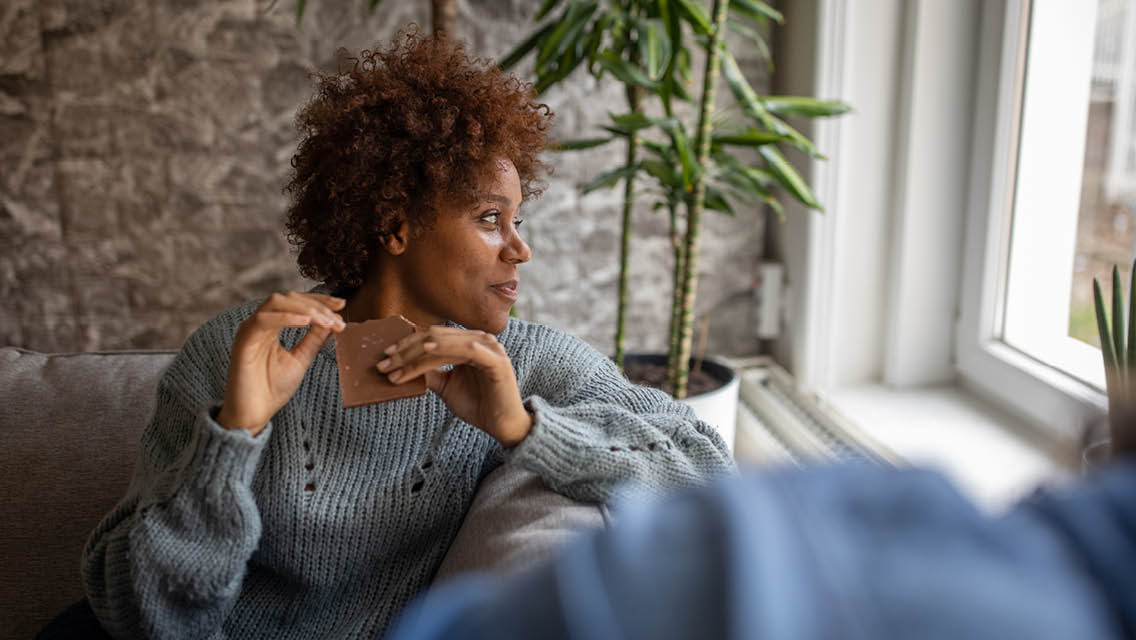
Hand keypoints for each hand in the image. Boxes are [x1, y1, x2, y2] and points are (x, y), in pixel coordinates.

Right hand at [216, 292, 346, 435]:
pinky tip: (306, 322)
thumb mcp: (301, 359)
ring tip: (326, 320)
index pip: (296, 302)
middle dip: (316, 304)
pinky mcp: (244, 341)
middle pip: (288, 298)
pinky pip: (263, 321)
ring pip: (276, 303)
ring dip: (306, 309)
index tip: (342, 305)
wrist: (253, 415)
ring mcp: (250, 330)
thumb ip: (314, 339)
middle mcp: (260, 324)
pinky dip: (286, 318)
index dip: (319, 301)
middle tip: (338, 316)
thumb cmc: (272, 389)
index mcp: (272, 326)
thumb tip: (333, 321)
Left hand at [377, 326, 532, 446]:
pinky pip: (466, 349)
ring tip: (395, 365)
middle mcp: (479, 339)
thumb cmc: (478, 405)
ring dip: (416, 353)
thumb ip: (429, 373)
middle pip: (434, 336)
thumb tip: (401, 366)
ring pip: (444, 342)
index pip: (432, 336)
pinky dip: (444, 348)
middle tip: (383, 363)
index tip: (385, 357)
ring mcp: (489, 346)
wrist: (503, 425)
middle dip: (406, 350)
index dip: (407, 344)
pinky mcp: (495, 359)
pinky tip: (425, 352)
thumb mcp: (446, 387)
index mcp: (468, 341)